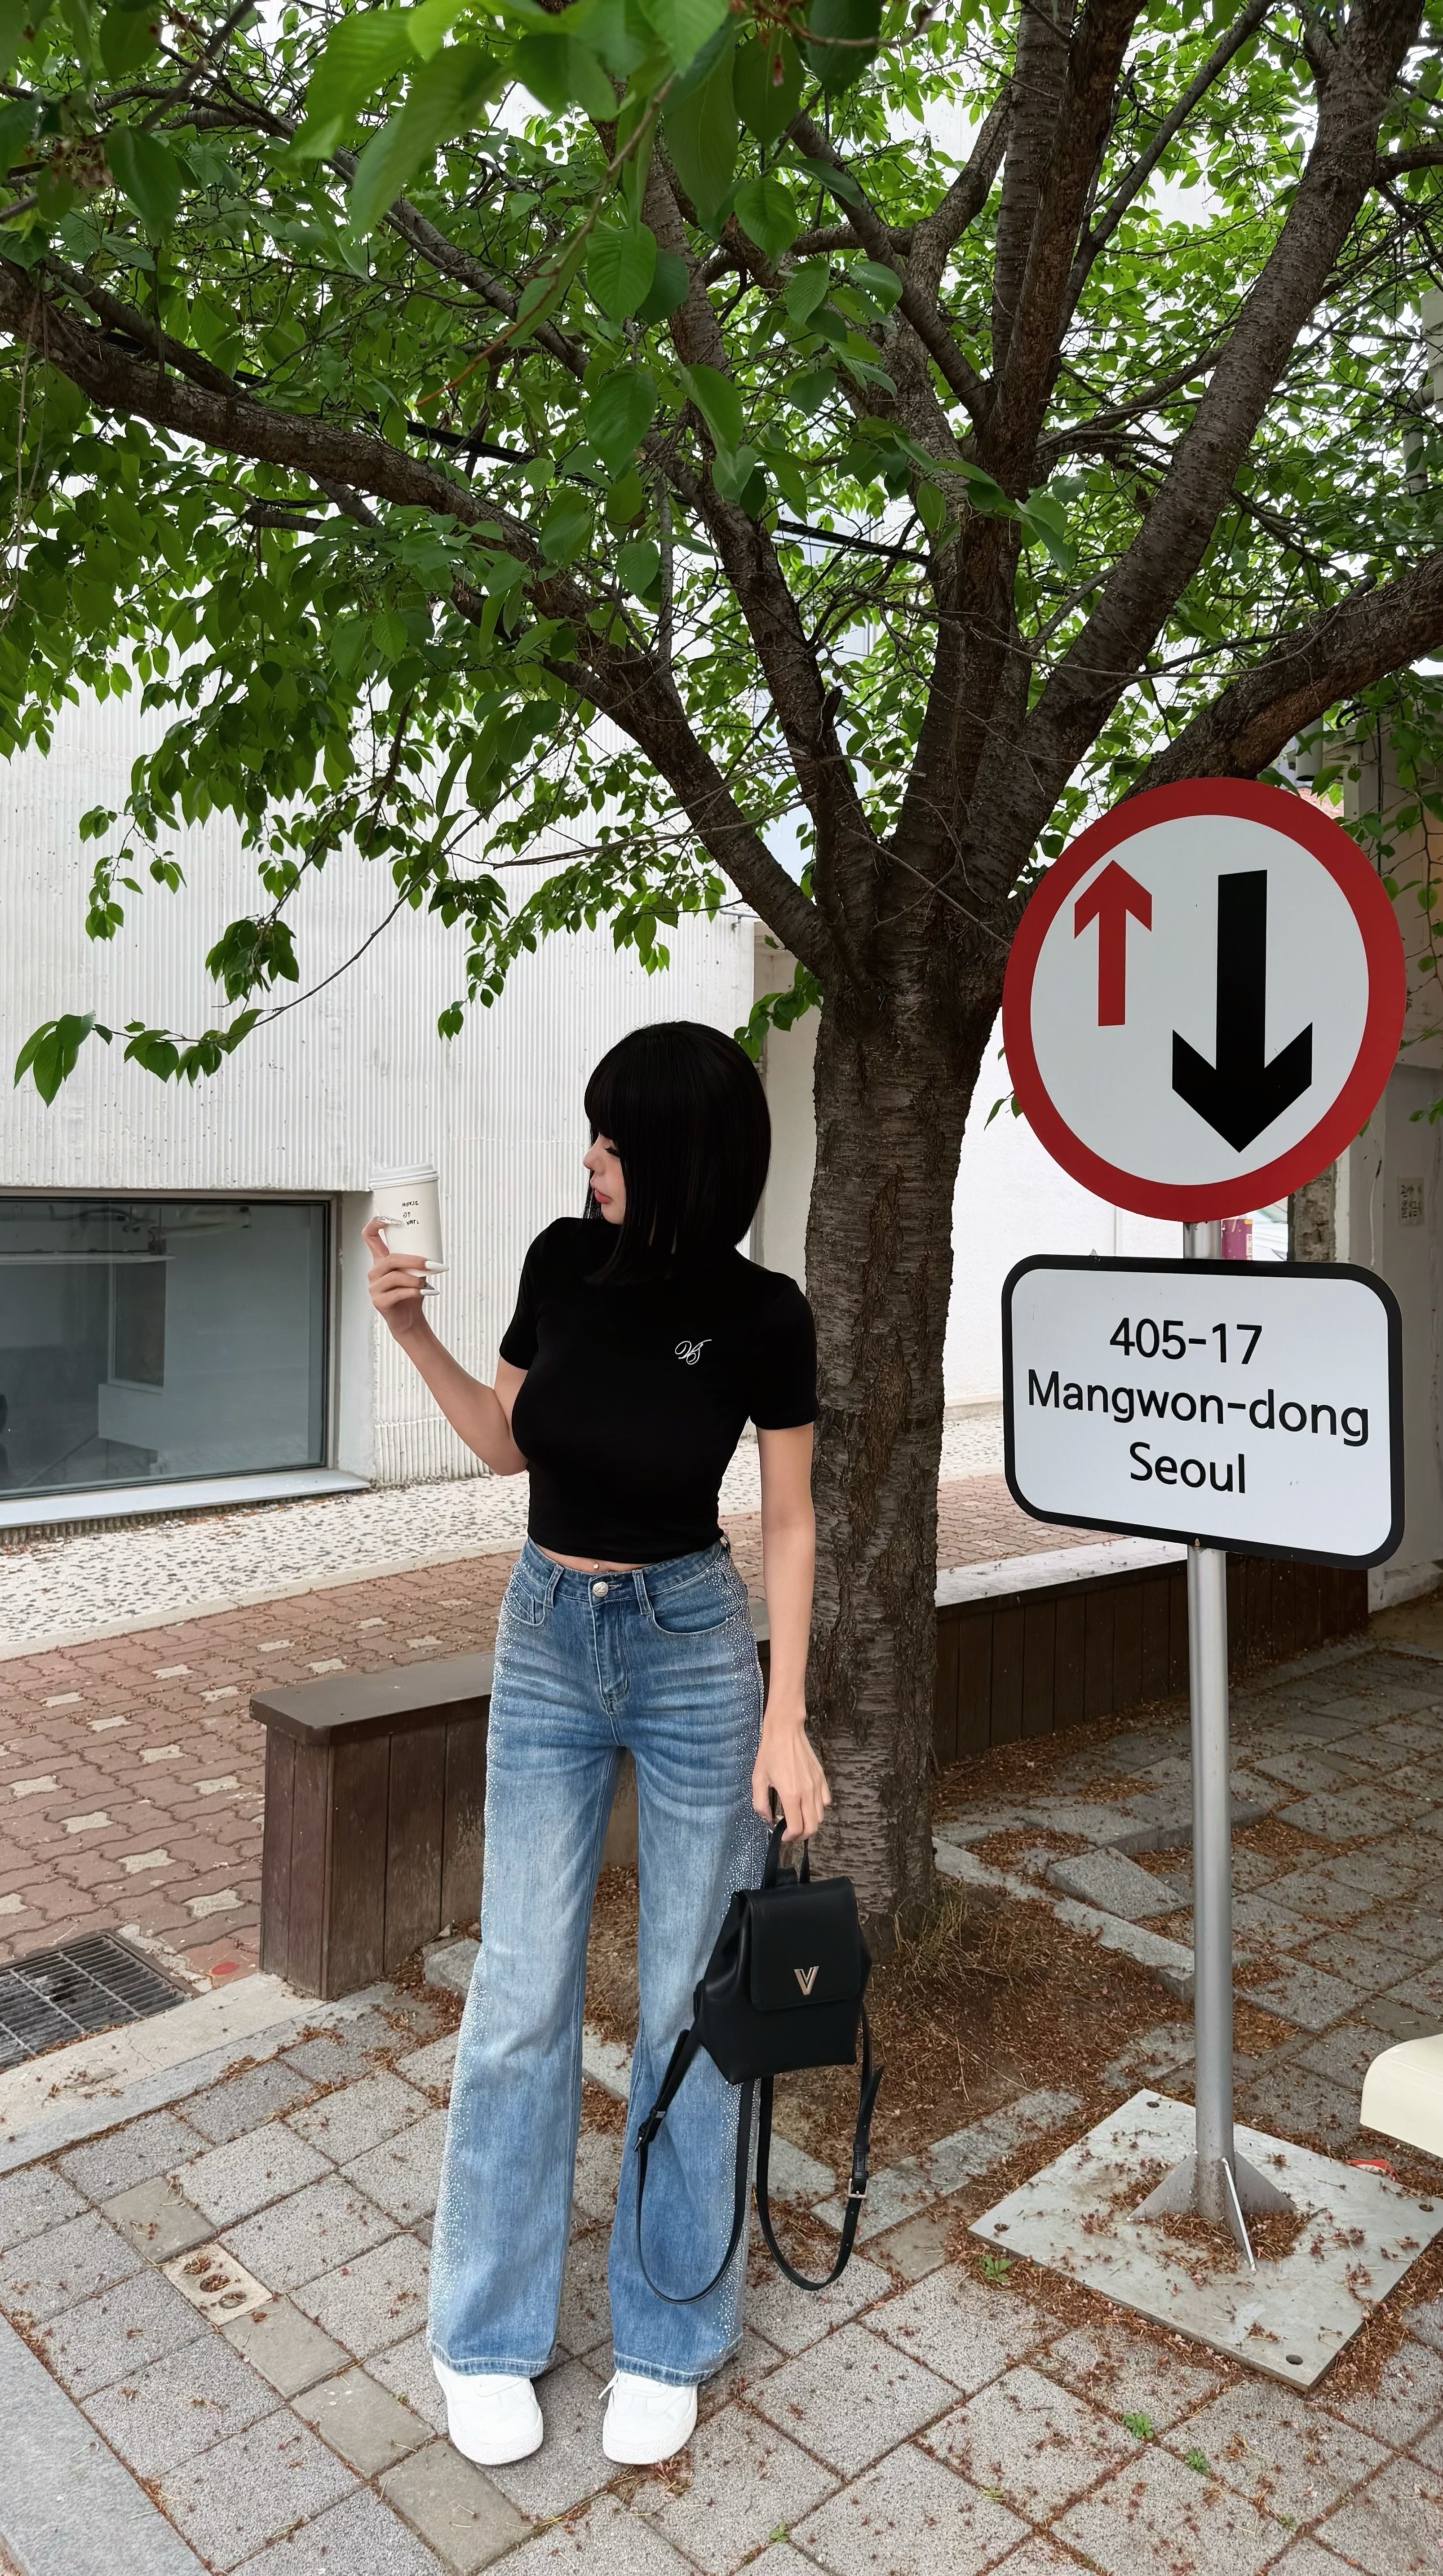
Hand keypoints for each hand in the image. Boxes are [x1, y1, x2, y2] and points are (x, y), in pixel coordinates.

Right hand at [363, 1215, 430, 1341]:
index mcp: (380, 1260)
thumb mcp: (414, 1271)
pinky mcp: (379, 1302)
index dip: (376, 1223)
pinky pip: (397, 1293)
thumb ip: (417, 1258)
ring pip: (394, 1276)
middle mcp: (374, 1271)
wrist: (409, 1320)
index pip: (369, 1236)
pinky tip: (423, 1292)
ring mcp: (375, 1287)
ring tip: (426, 1283)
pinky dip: (413, 1292)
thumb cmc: (412, 1292)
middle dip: (413, 1260)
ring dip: (415, 1279)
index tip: (394, 1219)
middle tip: (431, 1265)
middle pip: (390, 1259)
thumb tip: (435, 1242)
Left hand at [752, 1706, 830, 1842]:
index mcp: (791, 1795)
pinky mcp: (821, 1778)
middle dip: (801, 1836)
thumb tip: (767, 1818)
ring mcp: (817, 1785)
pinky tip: (806, 1804)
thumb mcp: (758, 1779)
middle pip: (812, 1827)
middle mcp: (807, 1792)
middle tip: (791, 1833)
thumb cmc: (770, 1753)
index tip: (782, 1835)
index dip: (789, 1837)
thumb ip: (760, 1803)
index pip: (797, 1828)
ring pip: (820, 1816)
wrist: (785, 1731)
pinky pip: (826, 1801)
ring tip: (798, 1819)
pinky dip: (818, 1808)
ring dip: (810, 1823)